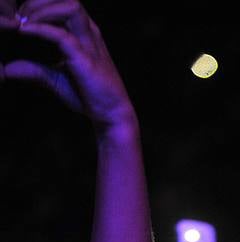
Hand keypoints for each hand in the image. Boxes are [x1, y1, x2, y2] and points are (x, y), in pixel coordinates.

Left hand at [0, 0, 134, 131]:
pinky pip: (62, 35)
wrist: (111, 115)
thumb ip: (34, 70)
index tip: (19, 18)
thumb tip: (7, 69)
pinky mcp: (86, 59)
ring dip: (41, 10)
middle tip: (18, 17)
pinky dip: (40, 29)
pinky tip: (24, 32)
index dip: (38, 3)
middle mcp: (89, 32)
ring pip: (70, 7)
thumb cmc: (88, 96)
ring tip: (23, 23)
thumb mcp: (55, 80)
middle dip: (38, 2)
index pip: (62, 2)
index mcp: (84, 32)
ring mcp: (90, 43)